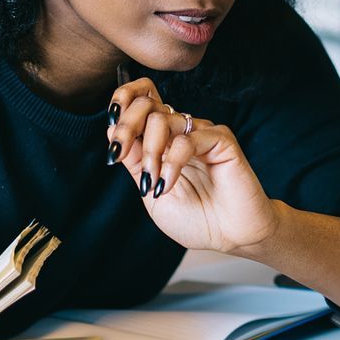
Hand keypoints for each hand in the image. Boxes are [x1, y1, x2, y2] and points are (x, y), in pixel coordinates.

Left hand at [106, 77, 279, 254]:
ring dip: (149, 152)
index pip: (139, 102)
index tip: (113, 148)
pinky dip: (172, 163)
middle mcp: (181, 132)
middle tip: (118, 155)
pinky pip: (187, 140)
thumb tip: (110, 131)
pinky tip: (169, 184)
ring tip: (153, 183)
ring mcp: (201, 134)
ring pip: (161, 119)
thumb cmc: (196, 219)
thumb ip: (135, 162)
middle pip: (145, 103)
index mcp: (163, 140)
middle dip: (125, 127)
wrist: (230, 237)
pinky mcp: (221, 141)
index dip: (119, 109)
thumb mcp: (150, 192)